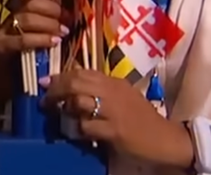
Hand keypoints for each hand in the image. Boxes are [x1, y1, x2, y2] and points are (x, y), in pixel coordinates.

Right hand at [0, 0, 65, 53]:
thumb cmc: (6, 29)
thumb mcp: (17, 9)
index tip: (61, 0)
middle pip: (29, 3)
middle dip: (52, 10)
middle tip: (66, 18)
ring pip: (28, 20)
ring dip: (49, 25)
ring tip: (63, 31)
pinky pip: (23, 40)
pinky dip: (40, 40)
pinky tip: (53, 42)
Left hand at [41, 68, 192, 167]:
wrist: (164, 138)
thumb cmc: (141, 116)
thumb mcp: (122, 95)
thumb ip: (101, 88)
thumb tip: (74, 81)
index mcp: (114, 82)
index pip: (82, 72)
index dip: (60, 76)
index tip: (46, 81)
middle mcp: (112, 92)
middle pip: (76, 83)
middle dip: (56, 89)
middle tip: (45, 99)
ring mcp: (113, 111)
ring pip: (78, 101)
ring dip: (63, 108)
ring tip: (57, 114)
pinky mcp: (114, 130)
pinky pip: (87, 126)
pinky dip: (77, 129)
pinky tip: (76, 132)